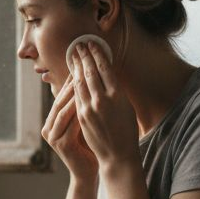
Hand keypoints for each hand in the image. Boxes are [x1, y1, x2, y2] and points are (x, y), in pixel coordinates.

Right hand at [41, 76, 98, 182]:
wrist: (90, 172)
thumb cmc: (90, 146)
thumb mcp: (84, 122)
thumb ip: (81, 106)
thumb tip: (88, 80)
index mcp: (52, 122)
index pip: (61, 97)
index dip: (71, 81)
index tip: (81, 65)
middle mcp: (48, 128)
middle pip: (59, 101)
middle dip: (70, 83)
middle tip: (80, 67)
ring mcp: (52, 137)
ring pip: (62, 110)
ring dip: (73, 93)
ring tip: (83, 78)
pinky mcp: (61, 144)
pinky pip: (70, 122)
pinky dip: (78, 109)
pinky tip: (88, 99)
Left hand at [72, 42, 139, 169]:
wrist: (118, 154)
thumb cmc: (126, 130)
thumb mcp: (126, 106)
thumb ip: (115, 90)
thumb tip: (106, 73)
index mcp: (118, 95)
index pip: (105, 68)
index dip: (97, 54)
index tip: (92, 44)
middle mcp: (103, 99)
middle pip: (90, 72)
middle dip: (84, 56)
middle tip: (78, 44)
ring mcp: (90, 108)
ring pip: (80, 82)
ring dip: (76, 66)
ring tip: (73, 55)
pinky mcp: (82, 116)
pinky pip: (76, 95)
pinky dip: (73, 83)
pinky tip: (72, 75)